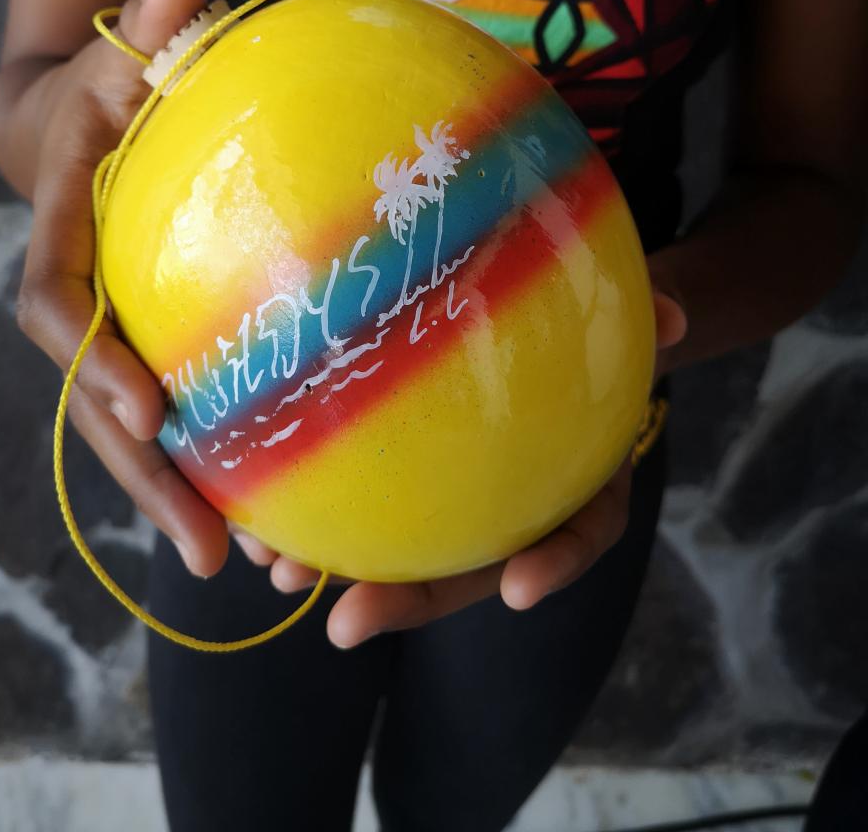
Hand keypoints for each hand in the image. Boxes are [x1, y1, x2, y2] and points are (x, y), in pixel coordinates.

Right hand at [16, 0, 230, 577]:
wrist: (87, 122)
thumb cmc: (109, 86)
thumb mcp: (119, 55)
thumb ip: (146, 35)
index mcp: (64, 238)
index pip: (61, 312)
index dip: (95, 366)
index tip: (148, 411)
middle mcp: (88, 302)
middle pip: (105, 407)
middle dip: (151, 480)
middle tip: (211, 553)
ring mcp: (124, 331)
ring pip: (148, 430)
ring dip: (194, 499)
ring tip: (259, 566)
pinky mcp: (164, 340)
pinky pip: (193, 408)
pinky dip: (228, 460)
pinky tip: (286, 512)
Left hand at [234, 285, 686, 647]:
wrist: (554, 315)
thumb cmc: (587, 319)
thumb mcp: (621, 311)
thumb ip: (651, 314)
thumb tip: (681, 315)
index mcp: (576, 473)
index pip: (578, 528)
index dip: (554, 562)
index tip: (520, 591)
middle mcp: (515, 498)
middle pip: (469, 565)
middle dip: (408, 600)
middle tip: (345, 625)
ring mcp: (457, 488)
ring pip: (403, 543)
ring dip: (338, 566)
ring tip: (279, 573)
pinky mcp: (401, 461)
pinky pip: (359, 489)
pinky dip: (311, 500)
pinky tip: (256, 499)